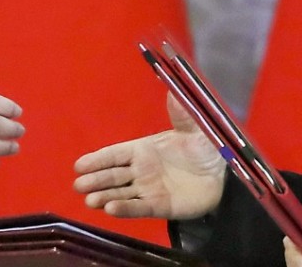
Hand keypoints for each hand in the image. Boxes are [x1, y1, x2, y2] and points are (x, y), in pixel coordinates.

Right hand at [73, 92, 225, 218]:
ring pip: (121, 194)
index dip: (97, 160)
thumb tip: (172, 90)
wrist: (222, 171)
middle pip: (113, 176)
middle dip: (95, 180)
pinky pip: (140, 208)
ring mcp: (149, 189)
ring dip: (105, 197)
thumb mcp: (193, 126)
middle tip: (79, 185)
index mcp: (143, 149)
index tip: (79, 165)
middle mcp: (141, 170)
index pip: (115, 155)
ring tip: (91, 201)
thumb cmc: (204, 145)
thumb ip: (180, 112)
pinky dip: (125, 209)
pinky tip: (111, 209)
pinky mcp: (161, 206)